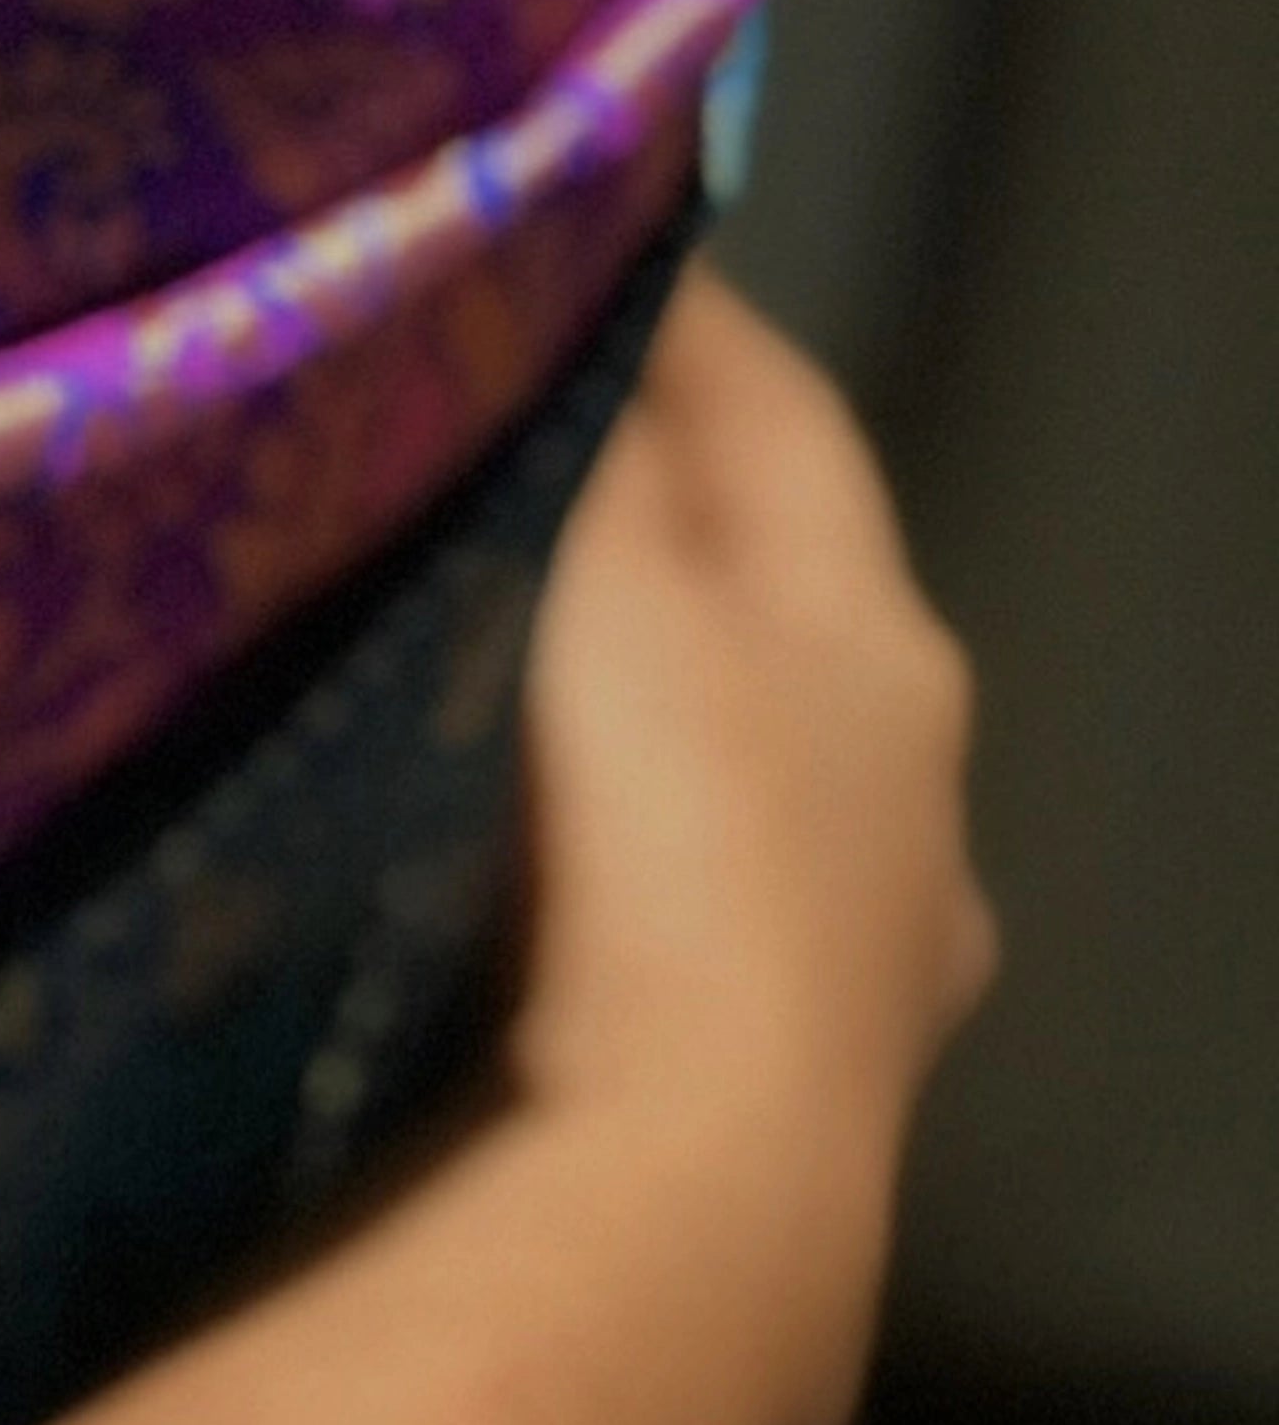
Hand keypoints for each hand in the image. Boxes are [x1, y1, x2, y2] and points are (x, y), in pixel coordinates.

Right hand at [506, 262, 995, 1424]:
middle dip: (671, 520)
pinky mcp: (797, 1080)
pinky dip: (635, 853)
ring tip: (511, 663)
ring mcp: (873, 947)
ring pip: (760, 765)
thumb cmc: (657, 837)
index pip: (783, 417)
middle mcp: (912, 786)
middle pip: (788, 596)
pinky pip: (708, 908)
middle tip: (516, 446)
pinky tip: (544, 870)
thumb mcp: (604, 583)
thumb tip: (557, 292)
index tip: (568, 241)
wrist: (689, 1183)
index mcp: (880, 639)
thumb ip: (586, 445)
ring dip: (660, 707)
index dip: (682, 322)